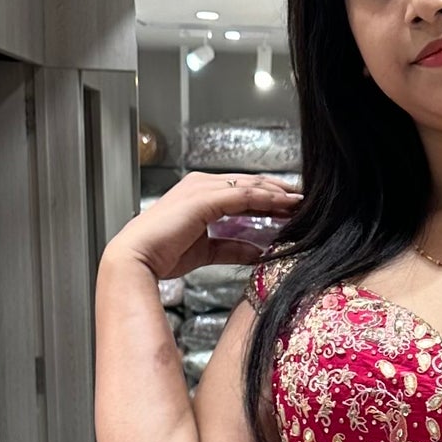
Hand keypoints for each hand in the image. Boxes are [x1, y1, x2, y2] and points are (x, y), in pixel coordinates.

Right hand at [104, 171, 302, 282]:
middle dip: (277, 190)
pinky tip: (284, 204)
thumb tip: (258, 253)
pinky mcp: (205, 198)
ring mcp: (203, 189)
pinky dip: (265, 199)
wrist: (137, 258)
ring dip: (276, 192)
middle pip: (249, 183)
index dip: (267, 197)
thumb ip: (232, 248)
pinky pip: (242, 196)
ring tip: (301, 200)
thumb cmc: (163, 254)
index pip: (241, 191)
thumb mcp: (207, 251)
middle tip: (304, 199)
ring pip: (249, 186)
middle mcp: (202, 186)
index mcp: (200, 195)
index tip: (290, 206)